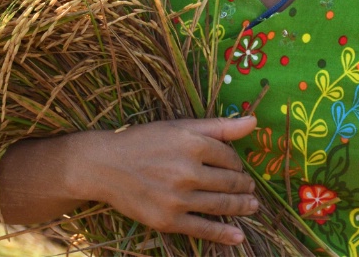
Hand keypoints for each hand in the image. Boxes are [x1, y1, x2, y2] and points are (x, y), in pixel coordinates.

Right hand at [68, 116, 259, 244]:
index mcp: (193, 144)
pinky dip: (223, 234)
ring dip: (241, 207)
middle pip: (229, 182)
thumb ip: (218, 126)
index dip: (237, 163)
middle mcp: (188, 172)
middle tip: (250, 188)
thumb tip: (254, 122)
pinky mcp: (168, 220)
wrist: (105, 166)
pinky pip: (202, 229)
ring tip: (252, 206)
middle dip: (243, 186)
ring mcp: (178, 199)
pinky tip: (238, 236)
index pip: (229, 157)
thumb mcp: (179, 126)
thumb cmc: (143, 141)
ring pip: (221, 205)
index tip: (236, 166)